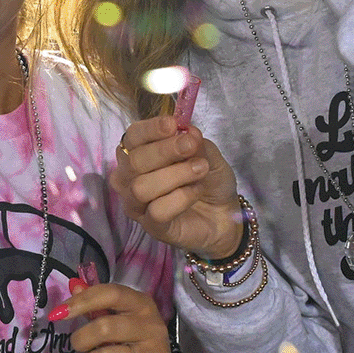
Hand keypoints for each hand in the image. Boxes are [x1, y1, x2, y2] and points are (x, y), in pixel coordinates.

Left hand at [54, 283, 173, 352]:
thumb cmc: (134, 344)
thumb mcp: (121, 321)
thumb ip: (97, 304)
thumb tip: (73, 286)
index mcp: (144, 306)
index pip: (112, 294)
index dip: (82, 301)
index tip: (59, 313)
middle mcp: (153, 328)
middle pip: (104, 327)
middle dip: (81, 339)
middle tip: (79, 346)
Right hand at [114, 115, 243, 260]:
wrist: (224, 213)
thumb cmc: (208, 179)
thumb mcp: (207, 154)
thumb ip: (195, 142)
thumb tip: (187, 131)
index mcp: (137, 154)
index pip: (132, 137)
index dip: (149, 130)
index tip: (173, 125)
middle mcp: (129, 179)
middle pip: (133, 161)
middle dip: (164, 151)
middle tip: (191, 147)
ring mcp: (137, 205)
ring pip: (141, 187)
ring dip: (175, 174)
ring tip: (200, 169)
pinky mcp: (151, 227)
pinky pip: (157, 211)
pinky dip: (180, 198)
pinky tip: (196, 191)